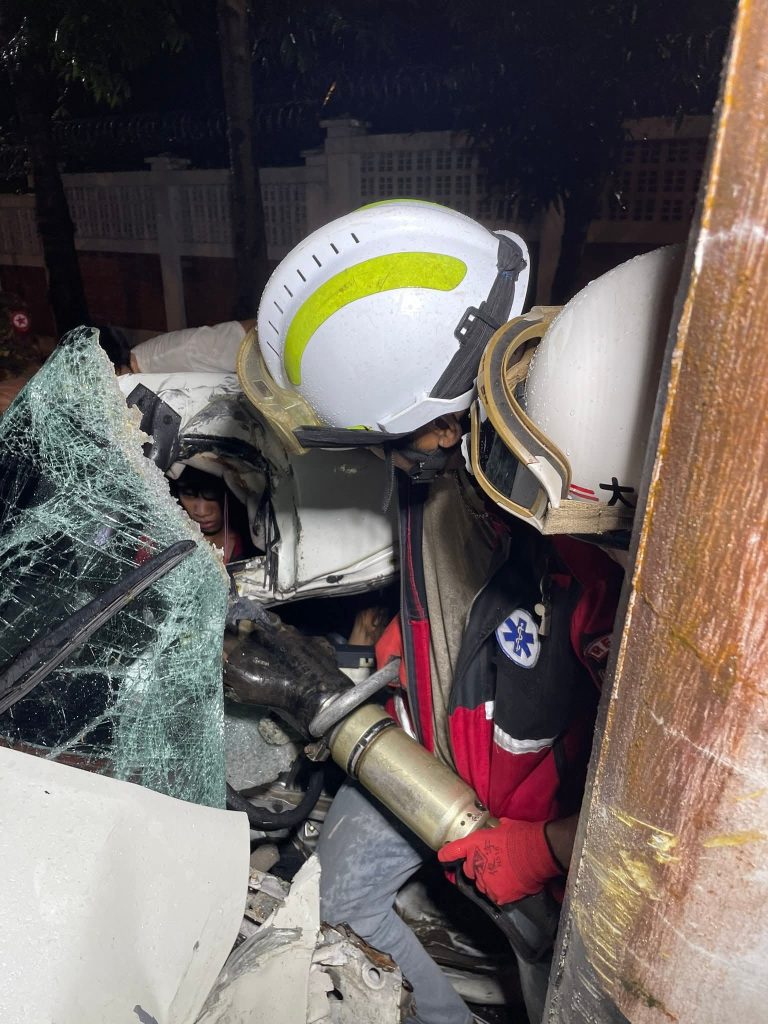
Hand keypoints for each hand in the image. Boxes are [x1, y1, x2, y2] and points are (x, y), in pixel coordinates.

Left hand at [438, 818, 560, 905]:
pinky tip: (512, 884)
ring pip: (482, 885)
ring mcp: (485, 882)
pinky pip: (496, 896)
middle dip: (478, 869)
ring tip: (507, 874)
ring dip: (491, 881)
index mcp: (473, 844)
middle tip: (495, 864)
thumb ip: (495, 831)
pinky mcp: (497, 895)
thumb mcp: (504, 826)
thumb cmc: (522, 836)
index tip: (443, 860)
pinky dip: (502, 892)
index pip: (450, 852)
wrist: (538, 852)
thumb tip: (499, 827)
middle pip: (469, 872)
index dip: (445, 857)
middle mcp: (475, 864)